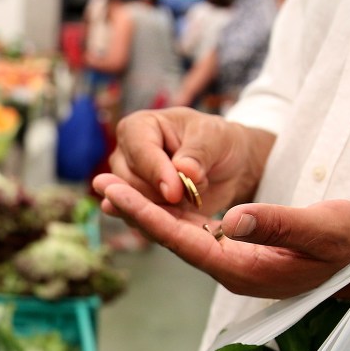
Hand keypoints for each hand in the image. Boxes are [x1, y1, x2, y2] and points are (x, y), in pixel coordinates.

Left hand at [90, 182, 349, 298]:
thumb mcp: (324, 230)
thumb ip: (279, 226)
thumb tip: (230, 220)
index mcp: (245, 270)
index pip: (185, 241)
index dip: (149, 216)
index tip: (117, 193)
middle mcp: (231, 270)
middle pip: (173, 239)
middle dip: (137, 210)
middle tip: (99, 182)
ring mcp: (234, 263)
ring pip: (181, 235)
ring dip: (148, 210)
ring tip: (113, 187)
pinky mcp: (239, 252)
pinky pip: (195, 232)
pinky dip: (170, 214)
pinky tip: (151, 197)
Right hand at [105, 108, 270, 216]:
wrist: (225, 167)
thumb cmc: (216, 142)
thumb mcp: (215, 138)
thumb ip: (198, 153)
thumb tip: (184, 170)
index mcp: (138, 127)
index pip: (138, 152)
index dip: (156, 173)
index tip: (175, 192)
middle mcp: (124, 156)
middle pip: (129, 183)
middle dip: (162, 193)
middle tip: (193, 191)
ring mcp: (127, 185)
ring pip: (134, 205)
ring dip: (165, 209)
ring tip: (192, 196)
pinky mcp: (137, 208)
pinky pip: (142, 223)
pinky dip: (165, 223)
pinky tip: (185, 214)